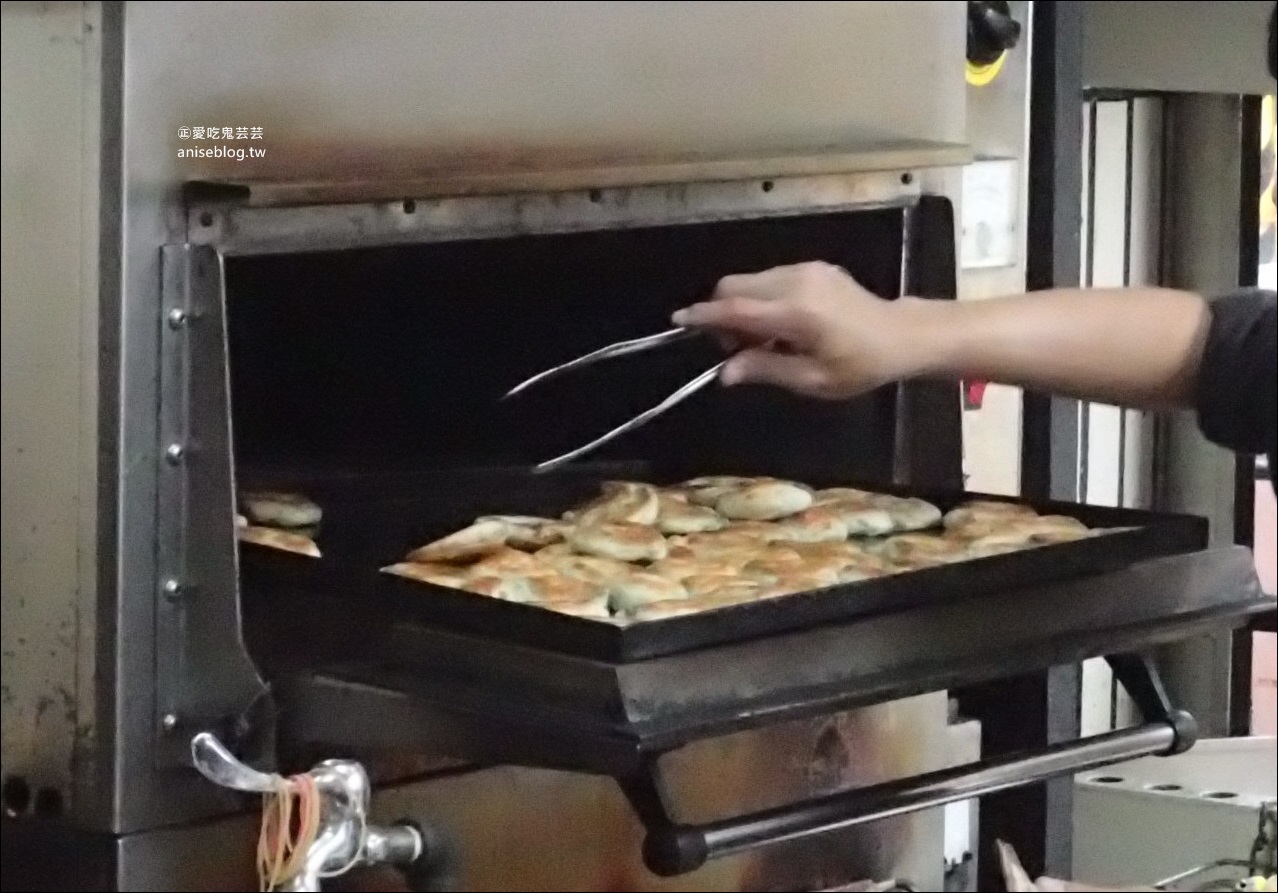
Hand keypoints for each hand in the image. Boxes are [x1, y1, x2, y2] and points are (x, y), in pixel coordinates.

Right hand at [672, 262, 923, 398]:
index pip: (736, 309)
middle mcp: (795, 282)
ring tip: (765, 341)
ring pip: (750, 281)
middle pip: (735, 286)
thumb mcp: (812, 380)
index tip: (679, 320)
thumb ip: (765, 370)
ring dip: (743, 307)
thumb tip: (725, 371)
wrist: (901, 335)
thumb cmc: (859, 365)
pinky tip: (781, 325)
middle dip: (722, 313)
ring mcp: (804, 270)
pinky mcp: (812, 267)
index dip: (704, 315)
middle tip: (737, 348)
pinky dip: (761, 299)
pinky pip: (770, 279)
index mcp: (795, 313)